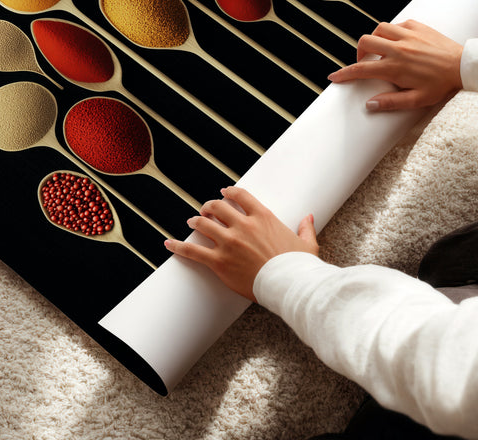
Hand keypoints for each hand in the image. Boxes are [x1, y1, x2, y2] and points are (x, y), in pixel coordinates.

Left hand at [164, 187, 317, 301]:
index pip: (240, 196)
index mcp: (263, 217)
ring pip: (203, 224)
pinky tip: (168, 243)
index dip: (229, 192)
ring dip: (195, 221)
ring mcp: (229, 243)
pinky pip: (193, 251)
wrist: (290, 285)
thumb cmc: (299, 267)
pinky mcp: (219, 261)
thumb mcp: (306, 244)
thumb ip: (305, 228)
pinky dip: (178, 246)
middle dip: (209, 207)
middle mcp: (243, 226)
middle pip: (218, 207)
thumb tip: (309, 217)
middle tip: (205, 210)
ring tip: (191, 222)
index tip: (223, 193)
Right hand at [328, 19, 463, 111]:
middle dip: (359, 53)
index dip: (344, 74)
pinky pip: (397, 24)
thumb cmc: (442, 85)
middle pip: (365, 42)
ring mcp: (408, 35)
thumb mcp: (417, 100)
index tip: (334, 77)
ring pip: (379, 29)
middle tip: (364, 62)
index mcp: (395, 67)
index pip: (361, 70)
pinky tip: (398, 41)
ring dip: (375, 39)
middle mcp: (398, 48)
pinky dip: (392, 31)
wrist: (464, 66)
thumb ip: (392, 102)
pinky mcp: (418, 26)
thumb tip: (370, 105)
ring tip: (380, 50)